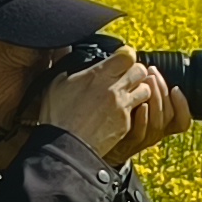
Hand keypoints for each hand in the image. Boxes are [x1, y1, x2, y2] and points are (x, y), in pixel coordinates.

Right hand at [39, 50, 188, 167]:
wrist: (66, 146)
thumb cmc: (58, 116)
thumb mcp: (55, 85)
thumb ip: (65, 68)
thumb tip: (65, 55)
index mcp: (99, 75)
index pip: (127, 55)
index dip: (125, 56)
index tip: (119, 59)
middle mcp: (115, 88)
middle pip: (141, 70)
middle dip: (135, 72)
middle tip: (125, 77)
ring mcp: (123, 107)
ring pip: (146, 90)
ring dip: (139, 90)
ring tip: (127, 94)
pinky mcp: (126, 124)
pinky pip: (139, 112)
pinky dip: (134, 110)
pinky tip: (121, 112)